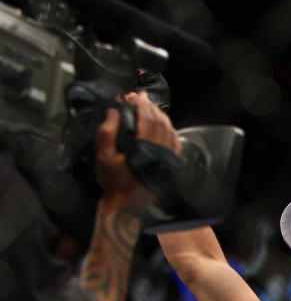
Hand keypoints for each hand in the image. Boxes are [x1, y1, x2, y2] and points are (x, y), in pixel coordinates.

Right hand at [96, 91, 180, 210]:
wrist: (125, 204)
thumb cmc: (112, 180)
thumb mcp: (103, 155)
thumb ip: (107, 131)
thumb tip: (114, 111)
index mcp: (143, 149)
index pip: (147, 120)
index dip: (142, 105)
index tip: (136, 95)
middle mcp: (159, 153)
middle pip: (160, 123)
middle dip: (151, 108)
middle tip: (143, 98)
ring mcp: (167, 161)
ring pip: (170, 132)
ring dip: (162, 117)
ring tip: (152, 108)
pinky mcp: (170, 168)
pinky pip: (176, 146)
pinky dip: (172, 133)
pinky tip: (166, 127)